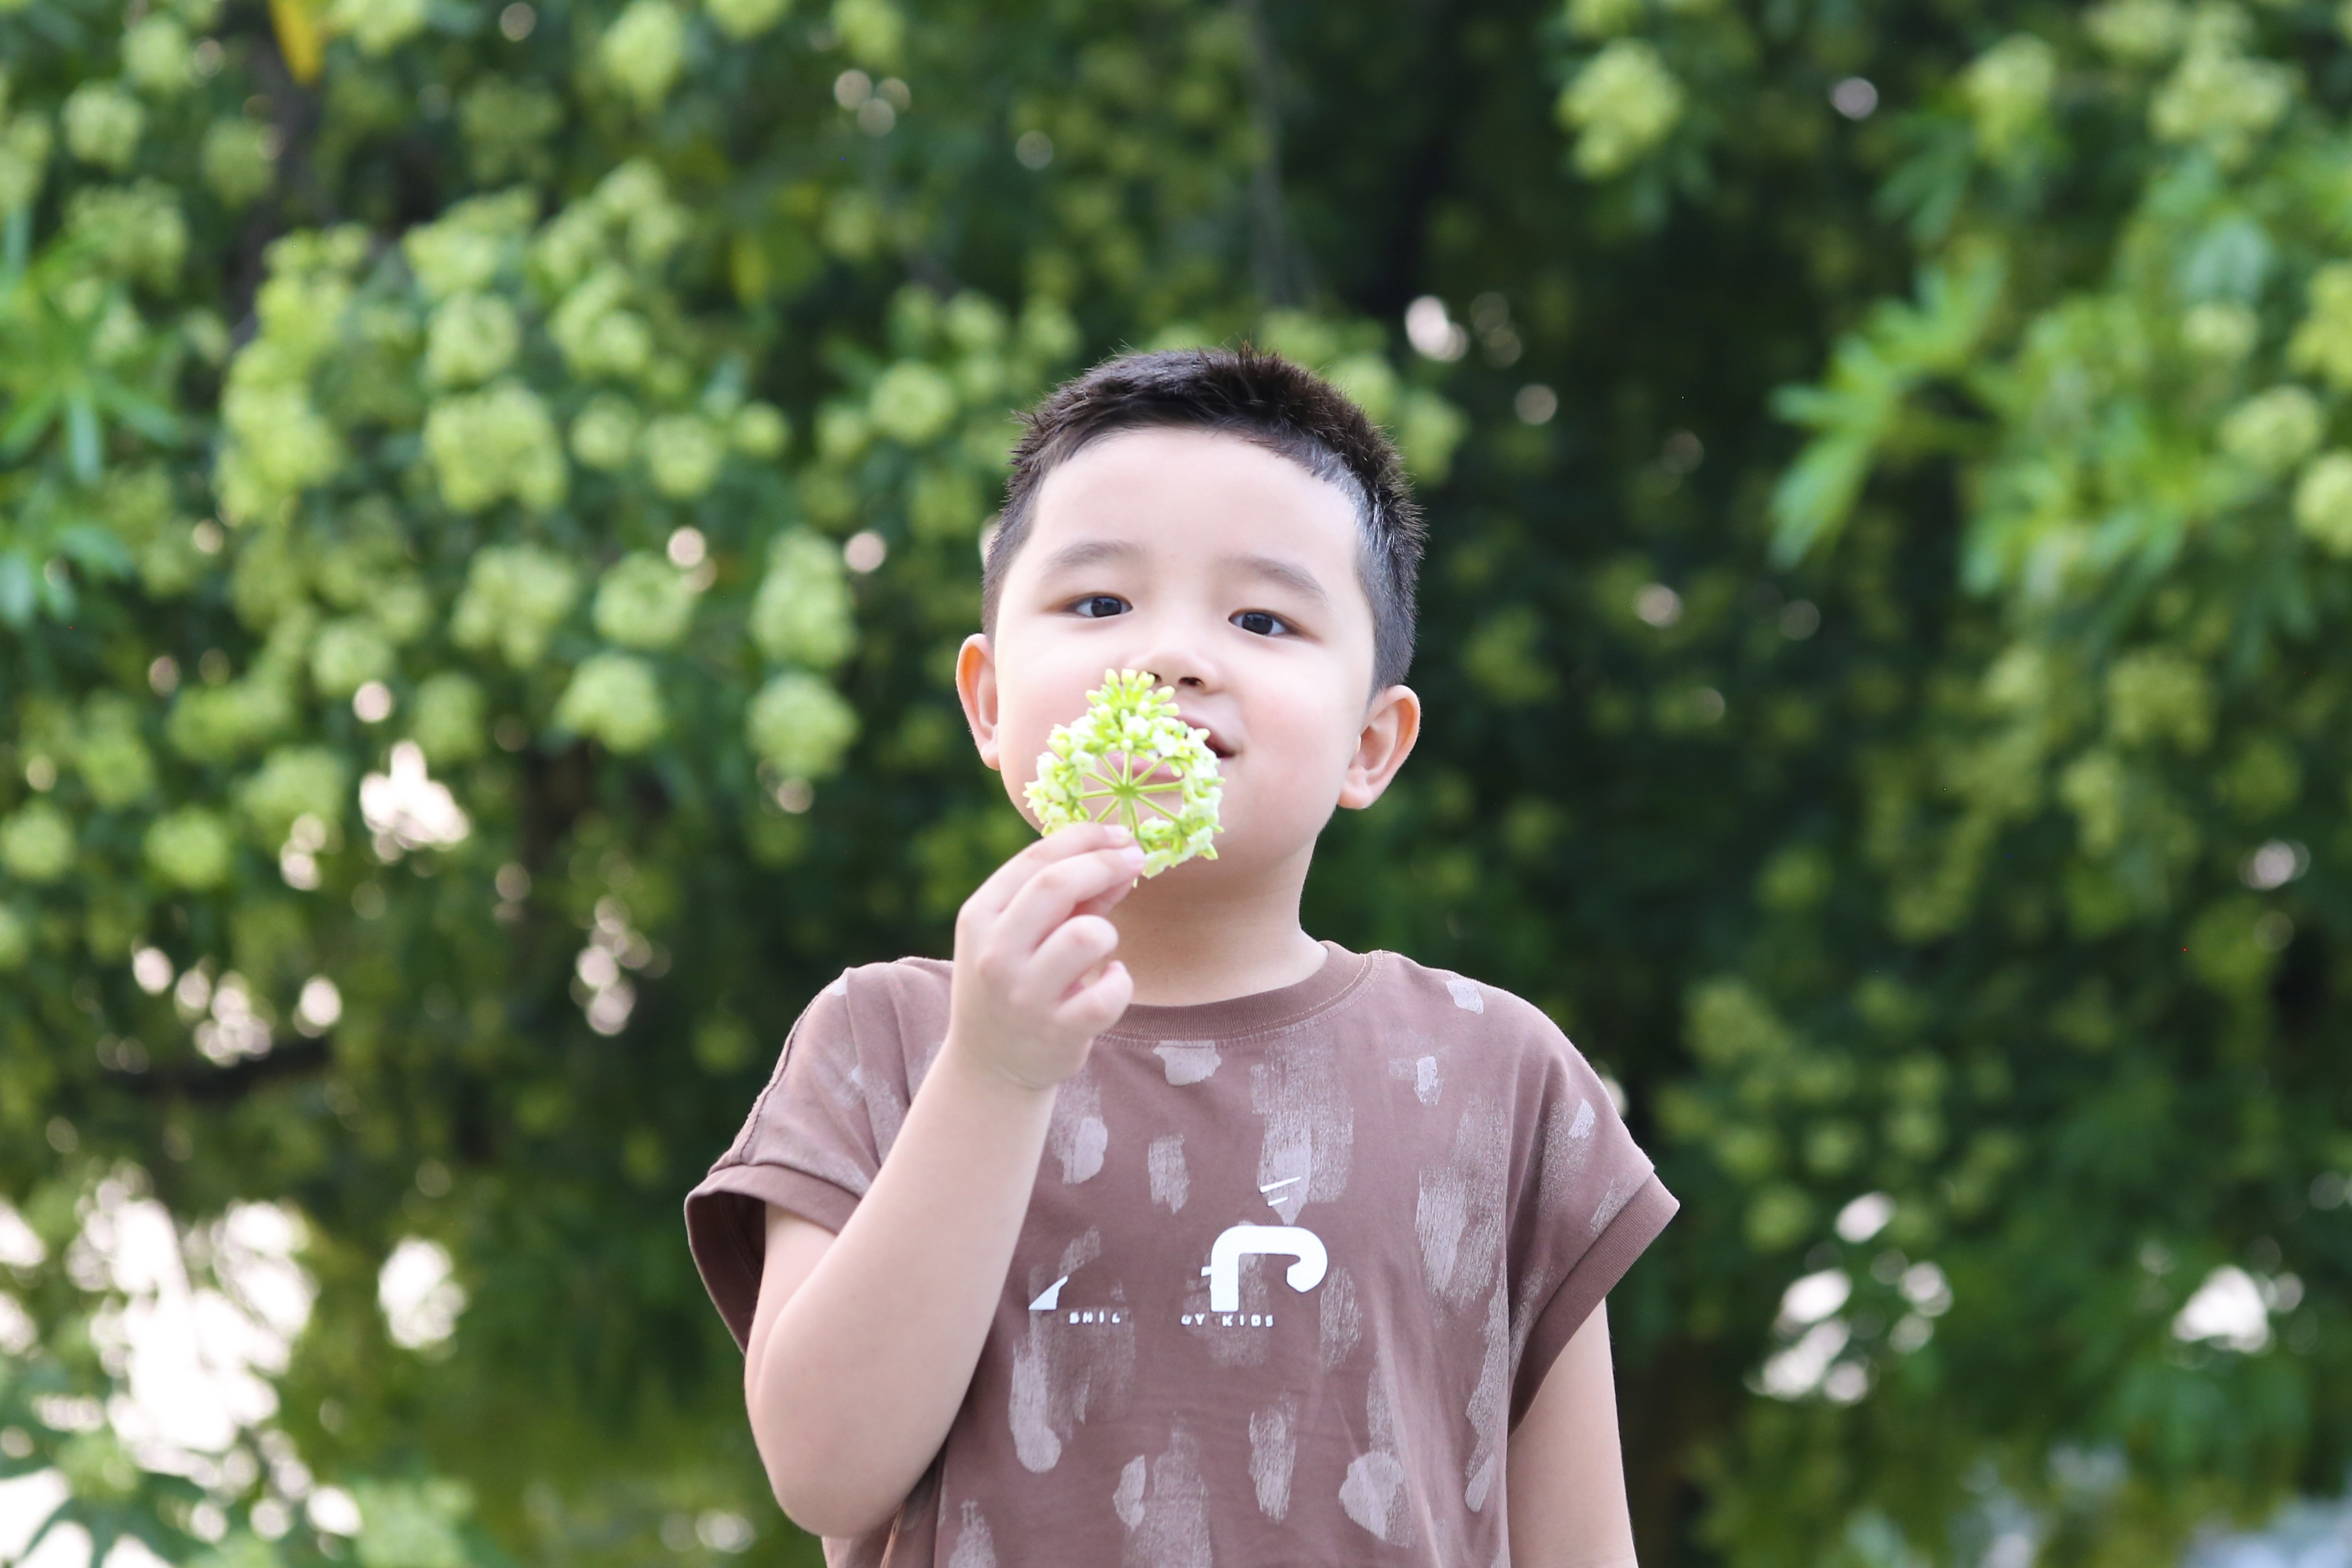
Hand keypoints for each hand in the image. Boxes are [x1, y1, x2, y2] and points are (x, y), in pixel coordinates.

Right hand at [944, 823, 1143, 1091]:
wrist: (990, 1064)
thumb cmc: (1015, 981)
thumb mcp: (1022, 933)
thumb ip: (1070, 895)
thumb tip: (1123, 854)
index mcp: (979, 917)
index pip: (1034, 859)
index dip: (1084, 838)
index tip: (1120, 834)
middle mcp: (995, 954)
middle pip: (1056, 885)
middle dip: (1104, 864)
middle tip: (1135, 860)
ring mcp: (1024, 996)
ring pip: (1087, 935)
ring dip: (1107, 931)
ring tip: (1101, 946)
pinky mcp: (1057, 1032)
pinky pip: (1109, 993)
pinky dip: (1120, 982)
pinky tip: (1110, 983)